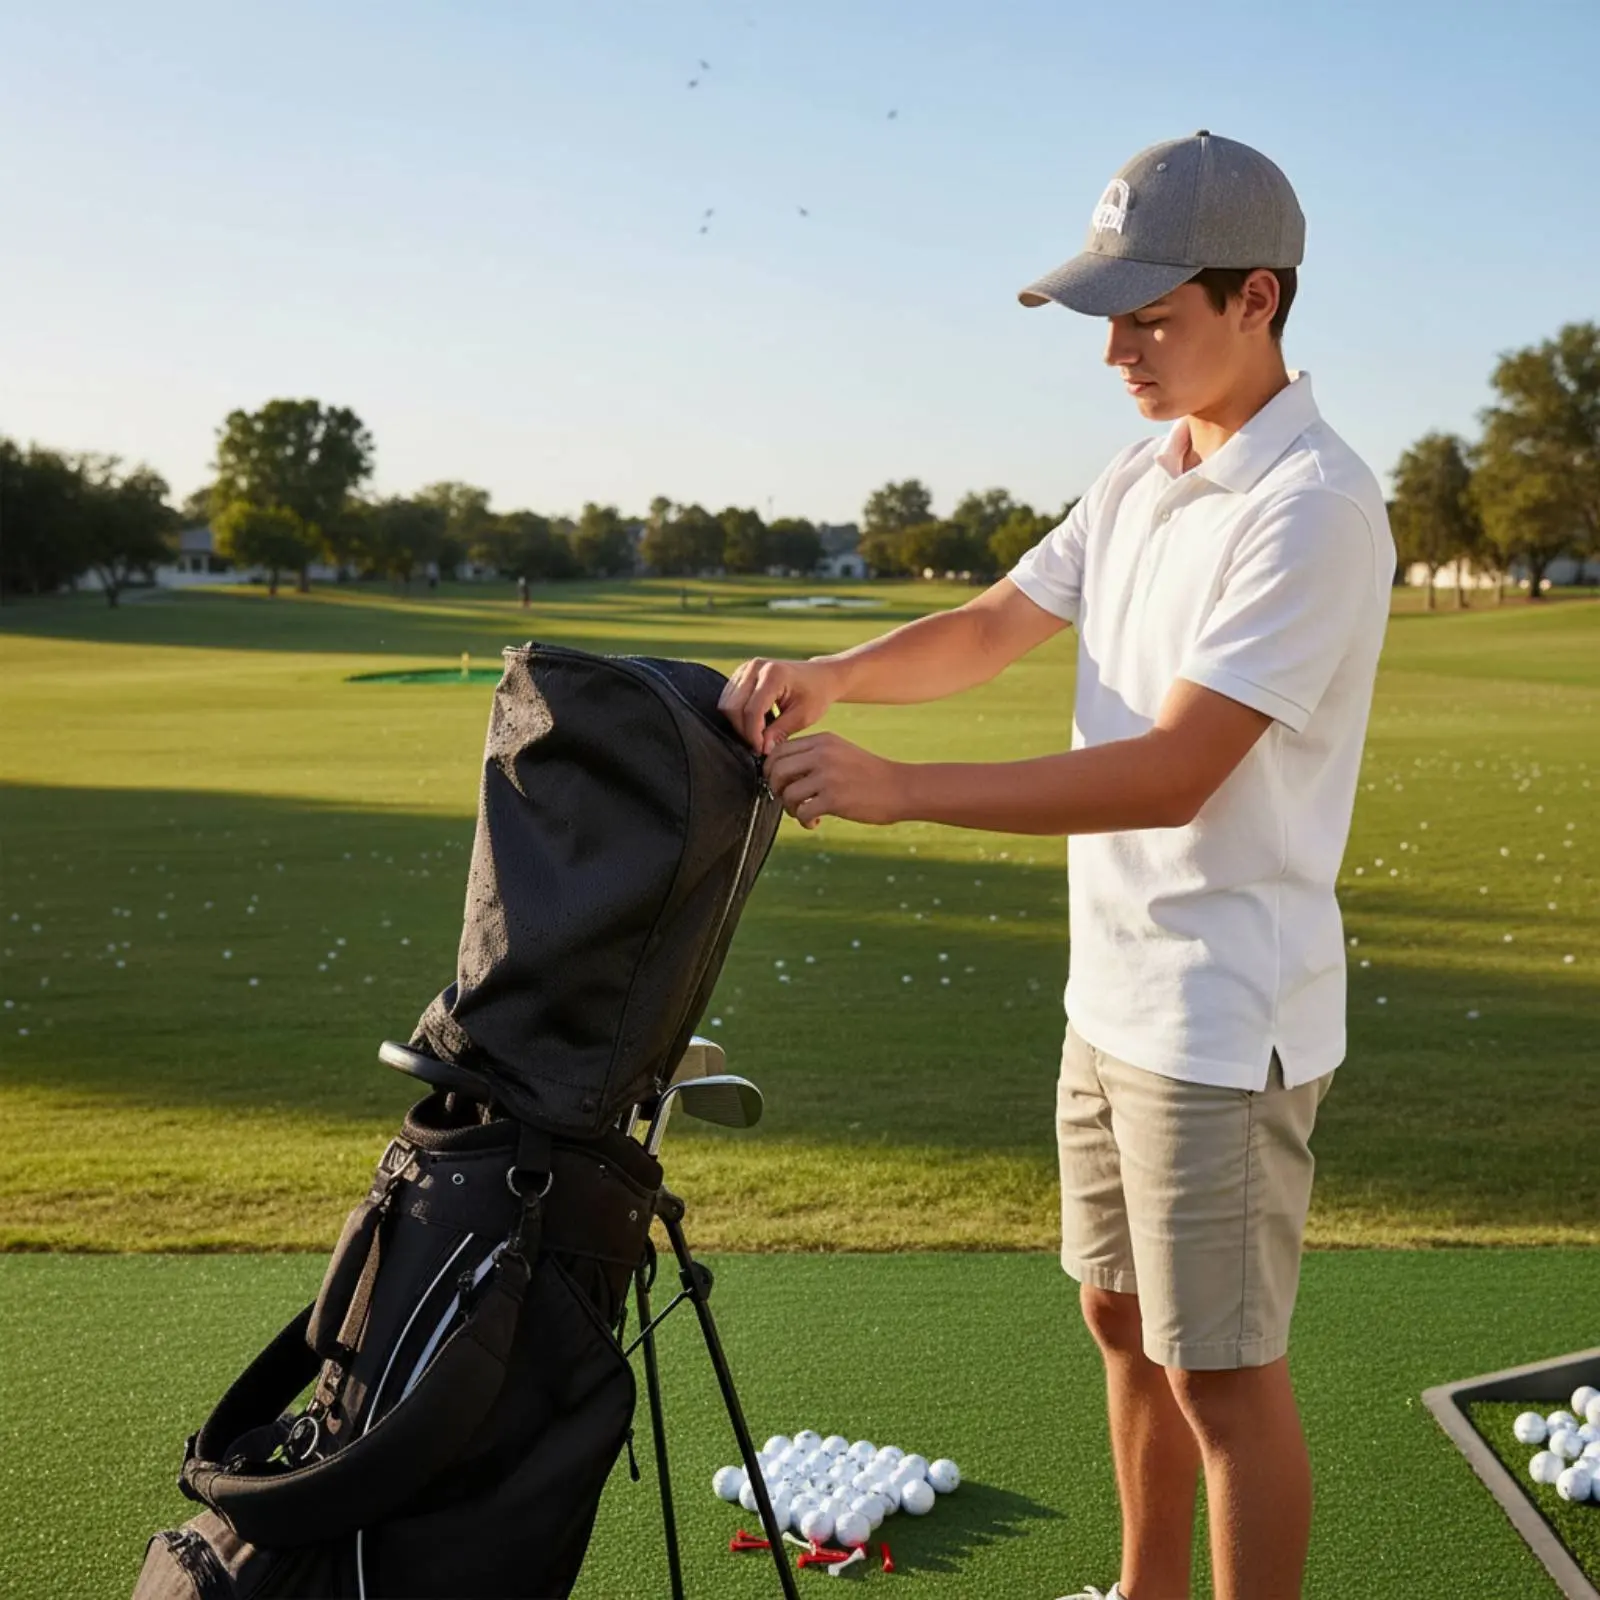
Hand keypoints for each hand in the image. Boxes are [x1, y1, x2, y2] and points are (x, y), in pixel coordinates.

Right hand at [718, 657, 839, 755]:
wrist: (819, 676)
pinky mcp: (741, 673)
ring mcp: (745, 668)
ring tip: (757, 736)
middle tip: (759, 746)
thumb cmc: (815, 695)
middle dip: (743, 731)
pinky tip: (755, 724)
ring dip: (738, 724)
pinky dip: (738, 715)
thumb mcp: (803, 717)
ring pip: (726, 704)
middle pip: (733, 707)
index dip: (753, 735)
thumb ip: (780, 732)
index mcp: (773, 675)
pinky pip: (729, 699)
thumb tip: (761, 749)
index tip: (762, 751)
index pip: (752, 711)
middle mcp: (755, 667)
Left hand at [764, 731, 905, 829]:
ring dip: (790, 809)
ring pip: (787, 793)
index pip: (779, 750)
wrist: (900, 788)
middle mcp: (822, 755)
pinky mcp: (834, 799)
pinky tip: (815, 823)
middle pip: (777, 770)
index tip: (780, 784)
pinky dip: (804, 822)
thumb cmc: (869, 775)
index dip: (771, 770)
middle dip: (776, 789)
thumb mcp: (840, 752)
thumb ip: (813, 756)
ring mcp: (828, 776)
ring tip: (803, 813)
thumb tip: (779, 772)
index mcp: (822, 741)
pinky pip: (803, 812)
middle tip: (789, 801)